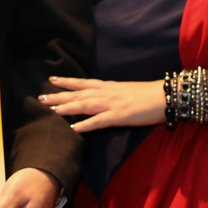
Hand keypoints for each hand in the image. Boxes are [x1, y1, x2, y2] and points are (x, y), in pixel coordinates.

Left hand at [41, 76, 165, 132]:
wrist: (166, 96)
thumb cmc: (148, 95)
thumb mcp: (126, 91)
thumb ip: (112, 95)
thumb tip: (102, 99)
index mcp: (109, 87)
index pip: (83, 83)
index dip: (67, 82)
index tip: (52, 79)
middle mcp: (107, 93)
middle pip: (78, 94)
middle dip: (59, 95)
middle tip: (41, 97)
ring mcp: (112, 104)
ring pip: (85, 105)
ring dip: (67, 108)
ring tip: (51, 110)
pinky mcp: (120, 116)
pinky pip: (99, 121)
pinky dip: (86, 124)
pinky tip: (74, 128)